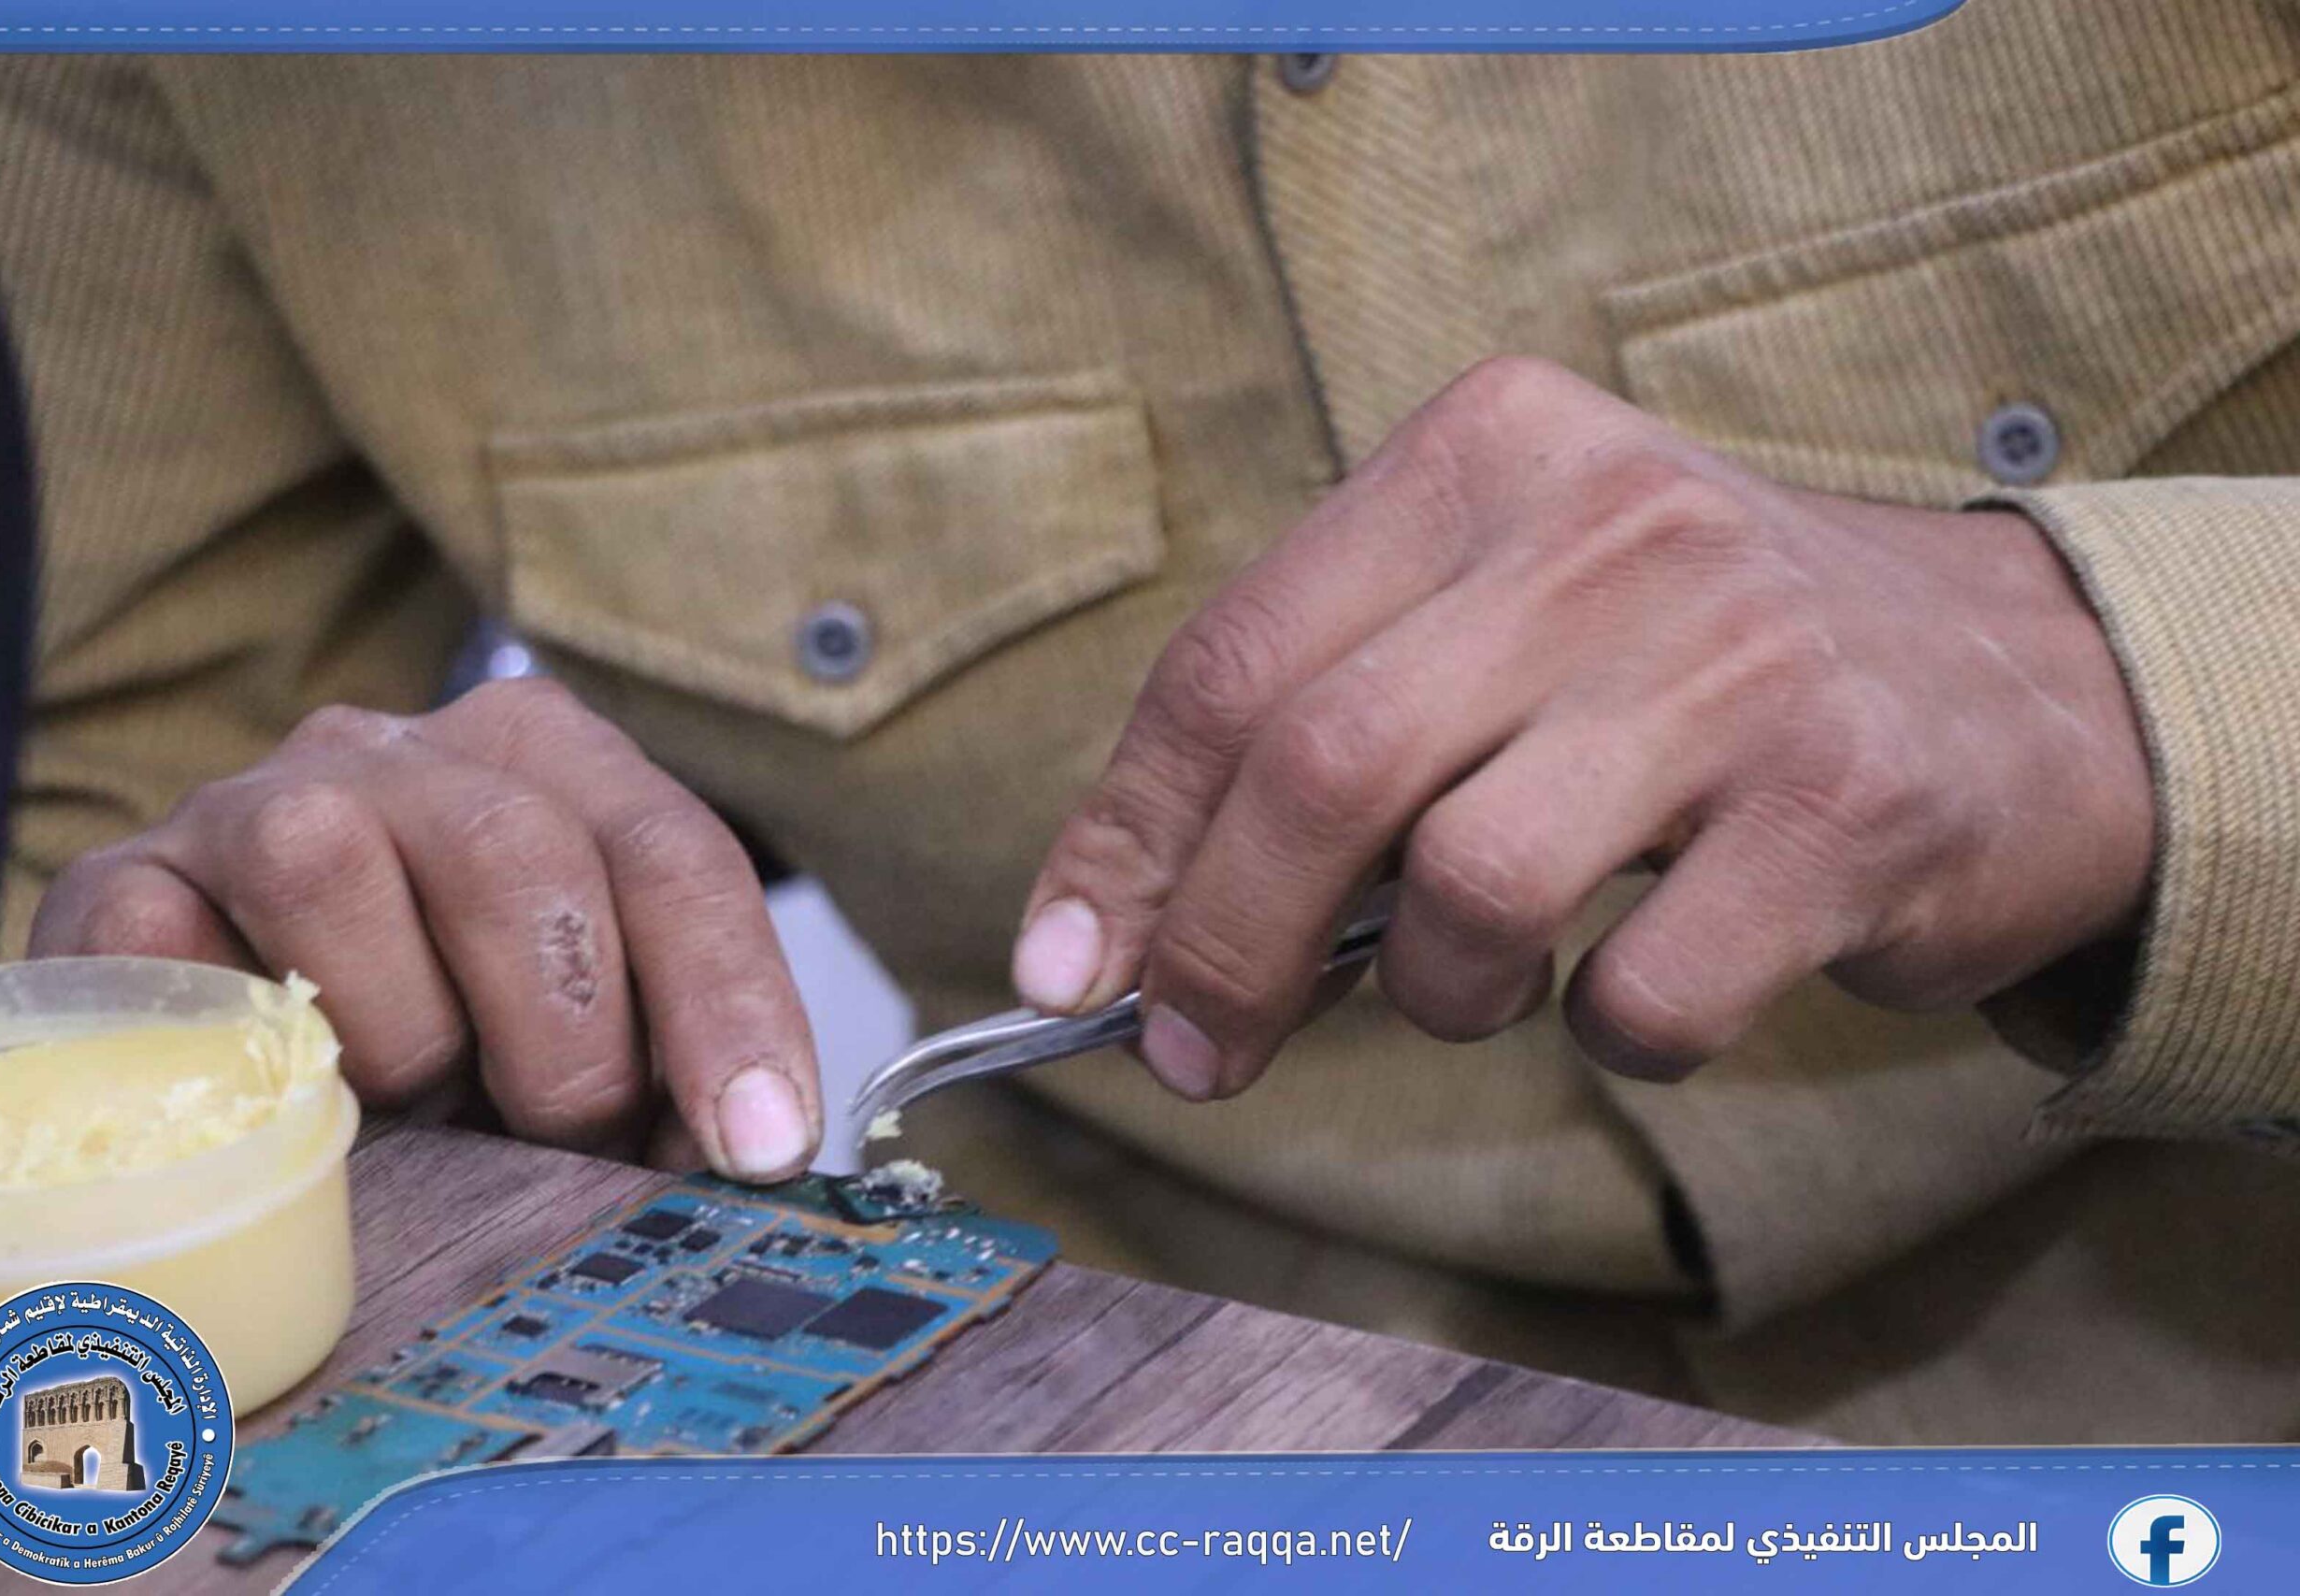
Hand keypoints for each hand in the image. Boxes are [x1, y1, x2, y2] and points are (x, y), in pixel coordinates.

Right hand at [31, 678, 820, 1179]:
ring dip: (395, 1033)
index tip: (756, 1144)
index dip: (728, 1005)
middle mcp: (401, 753)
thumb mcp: (579, 1048)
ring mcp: (246, 805)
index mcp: (548, 764)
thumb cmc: (444, 1052)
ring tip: (408, 1108)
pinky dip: (238, 1055)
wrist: (211, 1056)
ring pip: (325, 860)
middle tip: (559, 1138)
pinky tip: (283, 1108)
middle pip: (515, 851)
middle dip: (564, 1038)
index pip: (671, 856)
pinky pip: (168, 950)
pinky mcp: (117, 887)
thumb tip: (754, 1157)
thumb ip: (667, 1079)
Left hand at [1014, 358, 2152, 1097]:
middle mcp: (1607, 526)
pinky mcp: (1845, 808)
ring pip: (1470, 885)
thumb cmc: (1694, 674)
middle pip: (1319, 766)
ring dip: (1435, 995)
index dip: (1125, 835)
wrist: (2014, 689)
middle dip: (1222, 948)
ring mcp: (1736, 660)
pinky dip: (1610, 1038)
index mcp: (1487, 453)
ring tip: (1481, 989)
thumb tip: (1127, 925)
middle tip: (1200, 1054)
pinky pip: (1643, 995)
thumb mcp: (1504, 623)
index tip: (1065, 968)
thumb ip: (1333, 721)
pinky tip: (1642, 994)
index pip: (1233, 659)